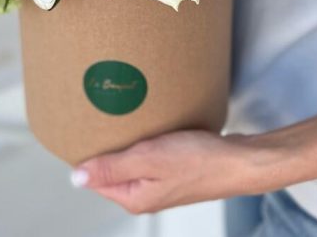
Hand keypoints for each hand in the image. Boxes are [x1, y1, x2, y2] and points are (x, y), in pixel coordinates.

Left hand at [70, 130, 264, 214]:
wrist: (241, 160)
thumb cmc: (199, 161)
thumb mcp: (149, 159)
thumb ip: (112, 167)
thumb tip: (76, 178)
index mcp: (134, 197)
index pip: (96, 179)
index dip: (87, 154)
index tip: (84, 131)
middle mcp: (145, 194)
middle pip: (112, 170)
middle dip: (106, 147)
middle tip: (102, 120)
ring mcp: (161, 183)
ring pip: (130, 161)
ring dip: (126, 142)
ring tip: (123, 120)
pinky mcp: (175, 170)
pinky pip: (149, 156)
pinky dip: (145, 140)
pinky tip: (148, 126)